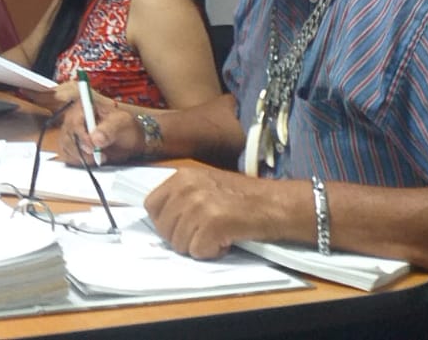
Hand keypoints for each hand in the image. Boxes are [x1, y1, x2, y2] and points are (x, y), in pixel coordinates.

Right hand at [53, 90, 141, 164]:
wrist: (128, 141)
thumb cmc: (125, 128)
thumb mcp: (122, 124)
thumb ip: (109, 130)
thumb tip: (96, 138)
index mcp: (86, 107)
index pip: (74, 120)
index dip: (80, 135)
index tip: (92, 147)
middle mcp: (75, 118)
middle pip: (67, 134)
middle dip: (81, 148)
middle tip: (96, 155)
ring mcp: (72, 132)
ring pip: (65, 146)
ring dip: (80, 156)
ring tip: (97, 158)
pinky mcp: (71, 145)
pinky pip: (66, 154)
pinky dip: (77, 160)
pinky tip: (90, 160)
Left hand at [142, 165, 295, 258]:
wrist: (276, 204)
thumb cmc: (244, 198)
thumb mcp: (206, 184)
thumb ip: (181, 196)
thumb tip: (160, 219)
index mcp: (182, 176)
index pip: (151, 206)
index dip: (165, 222)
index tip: (183, 226)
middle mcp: (187, 187)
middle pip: (164, 229)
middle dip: (183, 238)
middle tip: (206, 233)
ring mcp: (199, 204)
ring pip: (179, 243)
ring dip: (199, 246)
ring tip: (219, 234)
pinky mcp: (213, 222)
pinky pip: (198, 251)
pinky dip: (212, 252)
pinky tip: (226, 241)